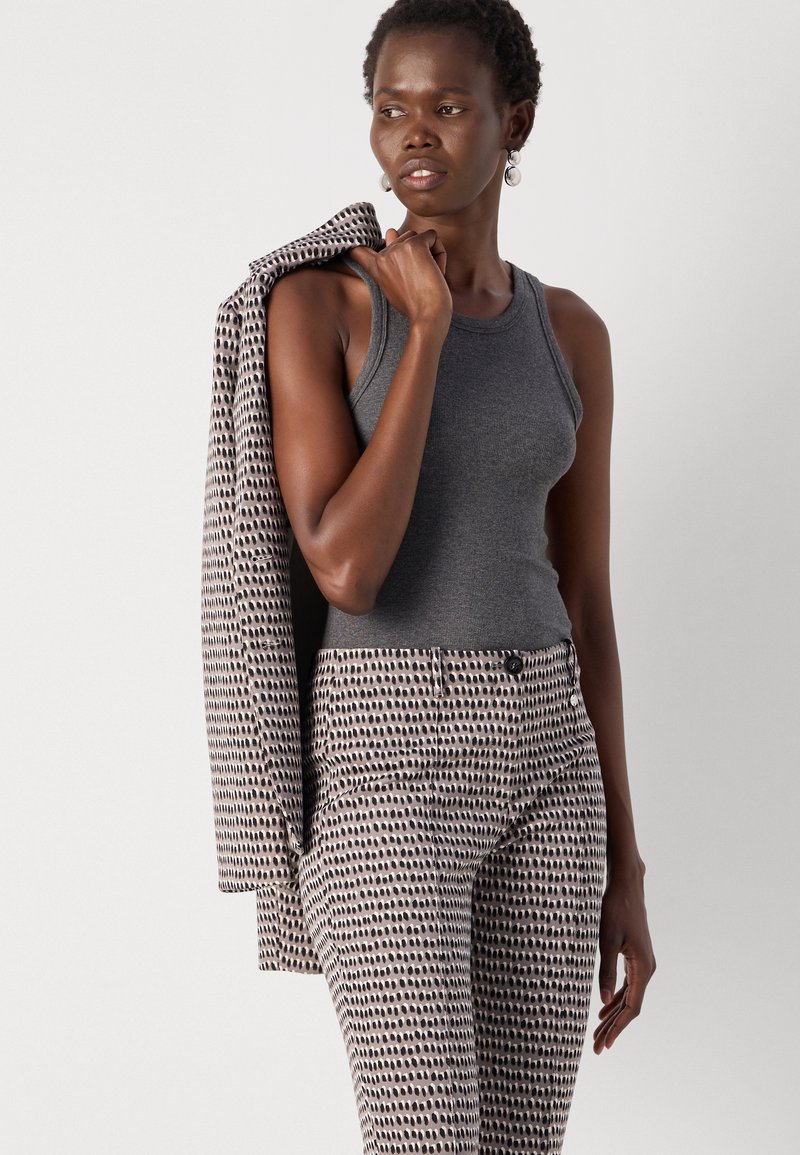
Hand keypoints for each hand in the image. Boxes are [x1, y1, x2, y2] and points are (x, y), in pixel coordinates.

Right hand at [348, 227, 451, 332]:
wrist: (427, 319)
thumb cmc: (416, 307)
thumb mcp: (397, 284)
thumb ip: (392, 259)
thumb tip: (390, 230)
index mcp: (376, 268)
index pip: (357, 250)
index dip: (357, 243)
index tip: (350, 242)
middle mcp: (383, 255)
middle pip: (403, 238)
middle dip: (417, 256)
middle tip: (420, 280)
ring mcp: (397, 249)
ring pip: (419, 236)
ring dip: (431, 254)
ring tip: (429, 276)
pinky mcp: (415, 245)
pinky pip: (433, 236)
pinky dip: (440, 252)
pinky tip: (437, 270)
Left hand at [593, 874, 655, 1052]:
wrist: (627, 886)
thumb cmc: (616, 909)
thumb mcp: (606, 940)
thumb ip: (605, 970)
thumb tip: (602, 1001)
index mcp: (643, 968)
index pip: (631, 1008)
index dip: (618, 1028)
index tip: (605, 1044)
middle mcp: (647, 969)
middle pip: (630, 1007)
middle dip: (613, 1028)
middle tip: (597, 1048)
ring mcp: (642, 963)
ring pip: (629, 997)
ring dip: (614, 1015)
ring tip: (598, 1034)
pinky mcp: (636, 957)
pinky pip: (628, 986)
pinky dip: (616, 999)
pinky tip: (604, 1009)